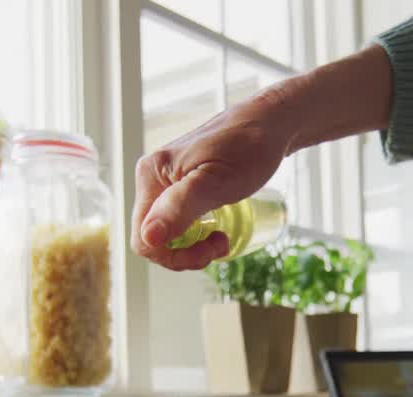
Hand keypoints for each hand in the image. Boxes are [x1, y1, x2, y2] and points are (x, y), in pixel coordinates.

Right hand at [131, 91, 291, 271]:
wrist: (268, 125)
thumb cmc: (248, 149)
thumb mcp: (215, 182)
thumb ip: (179, 208)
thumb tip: (148, 237)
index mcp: (151, 176)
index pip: (143, 238)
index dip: (173, 256)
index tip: (209, 249)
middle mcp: (152, 179)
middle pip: (152, 238)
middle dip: (184, 253)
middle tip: (219, 244)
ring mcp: (166, 182)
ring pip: (165, 234)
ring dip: (190, 247)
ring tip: (221, 238)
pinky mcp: (180, 186)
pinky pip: (176, 222)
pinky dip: (194, 235)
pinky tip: (215, 230)